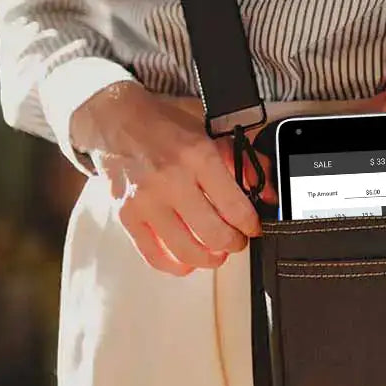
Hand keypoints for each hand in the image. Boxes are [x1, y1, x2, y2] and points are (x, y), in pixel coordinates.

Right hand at [71, 82, 275, 276]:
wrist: (117, 119)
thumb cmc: (165, 125)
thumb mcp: (210, 131)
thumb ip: (243, 162)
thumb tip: (268, 194)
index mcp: (197, 156)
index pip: (235, 207)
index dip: (250, 225)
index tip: (252, 228)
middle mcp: (171, 180)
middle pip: (214, 235)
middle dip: (233, 244)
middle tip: (236, 241)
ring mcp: (146, 201)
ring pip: (186, 251)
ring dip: (209, 259)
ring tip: (216, 254)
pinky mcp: (126, 215)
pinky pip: (154, 256)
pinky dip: (175, 265)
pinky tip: (187, 262)